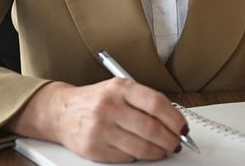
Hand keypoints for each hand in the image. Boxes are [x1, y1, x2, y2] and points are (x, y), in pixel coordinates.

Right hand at [8, 78, 187, 162]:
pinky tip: (140, 151)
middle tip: (176, 143)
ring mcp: (101, 128)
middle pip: (152, 129)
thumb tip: (174, 121)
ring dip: (158, 152)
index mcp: (120, 87)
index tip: (183, 128)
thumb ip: (144, 101)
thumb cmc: (95, 100)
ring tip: (162, 149)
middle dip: (170, 140)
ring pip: (141, 147)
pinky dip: (138, 157)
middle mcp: (110, 106)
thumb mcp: (118, 89)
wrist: (60, 111)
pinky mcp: (94, 148)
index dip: (175, 119)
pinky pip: (127, 157)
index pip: (156, 104)